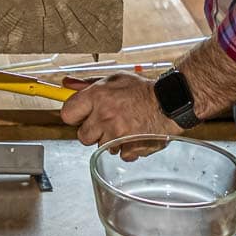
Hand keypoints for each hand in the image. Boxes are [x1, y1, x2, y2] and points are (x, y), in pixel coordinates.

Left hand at [60, 74, 181, 149]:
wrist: (170, 102)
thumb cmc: (142, 90)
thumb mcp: (114, 80)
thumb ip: (87, 84)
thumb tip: (66, 84)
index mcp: (97, 96)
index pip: (67, 114)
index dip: (74, 116)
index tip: (81, 115)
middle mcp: (105, 116)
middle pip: (82, 136)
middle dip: (93, 131)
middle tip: (107, 121)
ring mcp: (117, 134)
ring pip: (100, 146)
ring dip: (110, 140)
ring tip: (125, 126)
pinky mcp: (129, 148)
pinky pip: (119, 155)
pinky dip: (126, 148)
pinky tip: (134, 135)